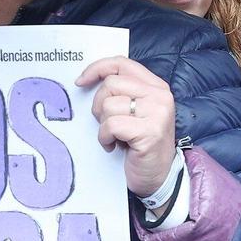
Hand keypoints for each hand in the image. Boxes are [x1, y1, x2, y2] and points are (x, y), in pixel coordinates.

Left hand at [77, 56, 178, 198]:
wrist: (159, 177)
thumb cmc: (141, 145)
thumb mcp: (135, 112)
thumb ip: (122, 93)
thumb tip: (88, 79)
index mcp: (156, 86)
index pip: (122, 64)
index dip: (97, 69)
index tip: (81, 81)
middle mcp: (160, 96)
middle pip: (110, 85)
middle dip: (99, 106)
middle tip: (108, 124)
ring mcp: (157, 113)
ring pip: (108, 106)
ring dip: (104, 126)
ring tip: (116, 137)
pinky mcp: (149, 131)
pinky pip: (111, 125)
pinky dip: (105, 138)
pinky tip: (115, 146)